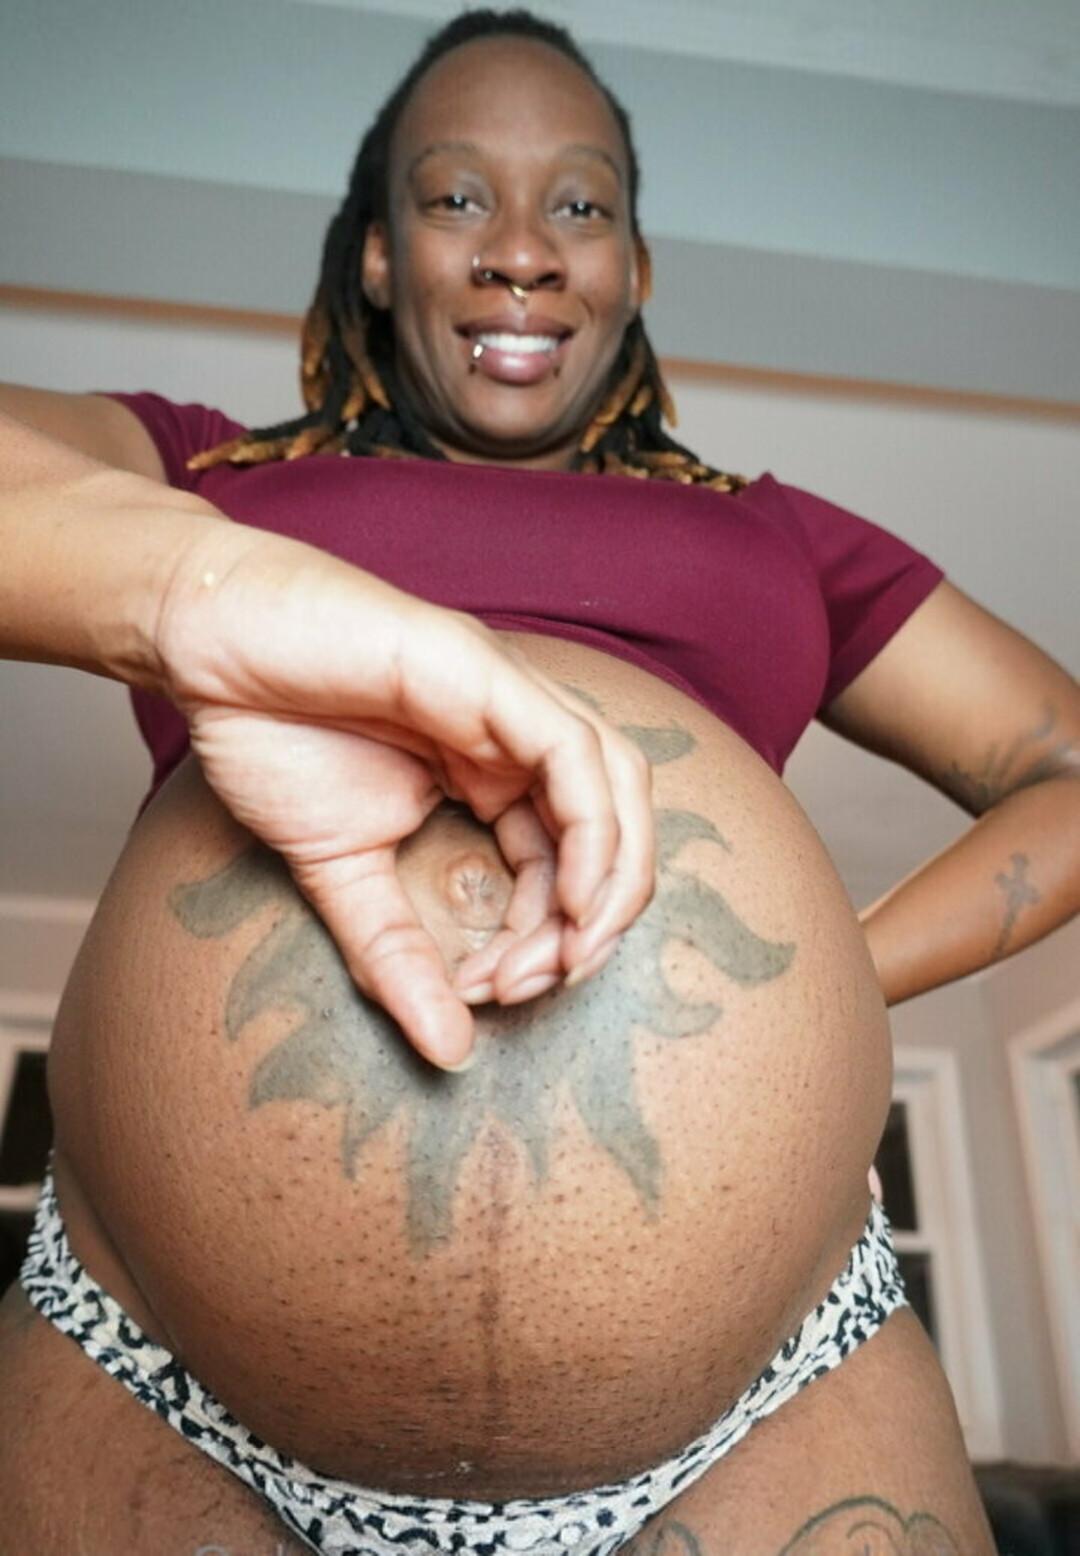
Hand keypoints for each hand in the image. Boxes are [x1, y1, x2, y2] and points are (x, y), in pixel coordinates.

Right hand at [154, 523, 654, 1067]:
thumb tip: (451, 1053)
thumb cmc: (274, 733)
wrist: (209, 644)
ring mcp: (511, 701)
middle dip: (594, 924)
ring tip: (569, 953)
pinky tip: (568, 896)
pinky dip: (591, 830)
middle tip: (538, 985)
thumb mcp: (341, 875)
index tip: (496, 995)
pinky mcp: (489, 674)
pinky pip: (574, 754)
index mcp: (498, 776)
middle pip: (615, 833)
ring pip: (616, 790)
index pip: (565, 867)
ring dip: (611, 884)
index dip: (552, 941)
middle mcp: (521, 738)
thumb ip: (398, 958)